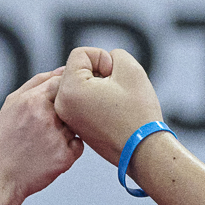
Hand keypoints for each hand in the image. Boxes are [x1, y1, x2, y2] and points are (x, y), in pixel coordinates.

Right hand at [0, 70, 83, 204]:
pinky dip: (69, 147)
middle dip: (65, 111)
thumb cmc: (5, 138)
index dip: (62, 91)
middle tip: (51, 122)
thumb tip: (63, 70)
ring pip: (76, 124)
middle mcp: (47, 117)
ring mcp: (58, 138)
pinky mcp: (65, 157)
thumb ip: (37, 82)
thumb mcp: (12, 103)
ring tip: (46, 139)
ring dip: (67, 129)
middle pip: (72, 103)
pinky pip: (78, 144)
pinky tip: (50, 151)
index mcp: (32, 100)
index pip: (62, 82)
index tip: (55, 101)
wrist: (0, 176)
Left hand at [54, 46, 163, 163]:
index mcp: (69, 89)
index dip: (103, 58)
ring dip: (100, 85)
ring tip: (115, 100)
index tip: (116, 77)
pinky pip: (84, 99)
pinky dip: (98, 98)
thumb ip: (113, 54)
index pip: (80, 54)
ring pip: (82, 84)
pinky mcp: (76, 125)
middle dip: (100, 72)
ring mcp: (67, 117)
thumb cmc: (137, 111)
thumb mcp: (129, 68)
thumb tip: (100, 65)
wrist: (143, 151)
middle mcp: (61, 104)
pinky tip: (113, 110)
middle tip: (117, 90)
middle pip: (78, 69)